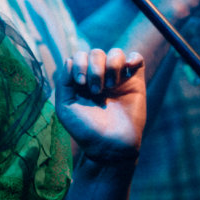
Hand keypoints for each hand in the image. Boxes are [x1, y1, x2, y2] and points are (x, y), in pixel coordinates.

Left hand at [55, 48, 145, 164]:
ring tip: (111, 86)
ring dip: (111, 65)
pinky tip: (128, 68)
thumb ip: (63, 83)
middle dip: (95, 68)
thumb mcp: (65, 108)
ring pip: (115, 53)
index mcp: (82, 80)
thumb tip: (69, 61)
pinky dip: (132, 57)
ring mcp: (117, 79)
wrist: (110, 146)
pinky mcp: (135, 82)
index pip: (79, 56)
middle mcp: (99, 77)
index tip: (80, 82)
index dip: (79, 63)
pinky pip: (136, 57)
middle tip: (96, 91)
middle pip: (96, 52)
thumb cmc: (85, 130)